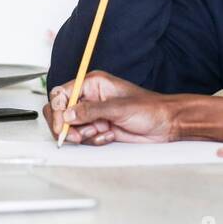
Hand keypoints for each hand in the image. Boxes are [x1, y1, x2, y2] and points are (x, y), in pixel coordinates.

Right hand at [44, 71, 179, 143]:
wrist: (165, 124)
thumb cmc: (149, 108)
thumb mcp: (118, 107)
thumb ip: (91, 111)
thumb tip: (67, 114)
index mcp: (93, 83)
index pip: (61, 94)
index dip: (56, 110)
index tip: (60, 125)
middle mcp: (90, 97)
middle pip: (61, 112)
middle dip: (66, 126)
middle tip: (74, 136)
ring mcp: (94, 114)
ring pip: (72, 127)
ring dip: (84, 134)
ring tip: (102, 131)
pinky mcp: (99, 128)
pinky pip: (85, 138)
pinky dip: (95, 140)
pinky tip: (110, 134)